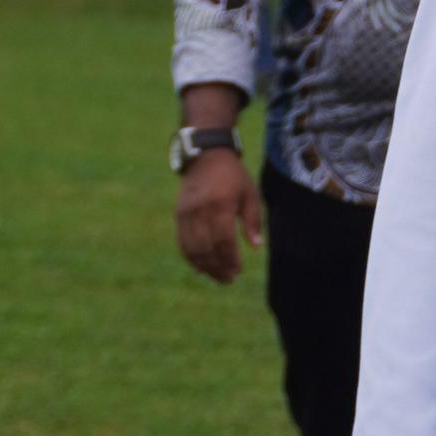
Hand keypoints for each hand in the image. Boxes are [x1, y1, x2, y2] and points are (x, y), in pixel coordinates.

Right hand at [174, 148, 265, 283]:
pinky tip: (200, 268)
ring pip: (192, 248)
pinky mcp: (179, 214)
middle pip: (207, 247)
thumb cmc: (233, 176)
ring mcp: (187, 212)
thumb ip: (252, 221)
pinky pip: (182, 241)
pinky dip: (190, 257)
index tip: (238, 271)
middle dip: (217, 267)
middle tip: (228, 280)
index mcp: (221, 204)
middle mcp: (201, 210)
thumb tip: (256, 246)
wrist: (205, 156)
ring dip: (204, 266)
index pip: (224, 240)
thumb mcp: (250, 194)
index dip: (230, 259)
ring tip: (217, 277)